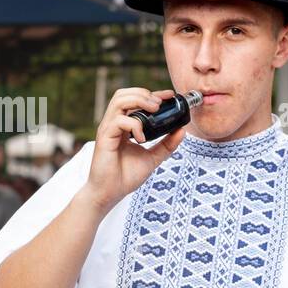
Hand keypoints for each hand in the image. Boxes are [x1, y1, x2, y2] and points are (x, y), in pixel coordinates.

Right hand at [83, 88, 188, 214]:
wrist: (110, 193)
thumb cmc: (126, 176)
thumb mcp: (153, 158)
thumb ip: (166, 145)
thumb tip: (182, 131)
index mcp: (124, 126)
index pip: (134, 100)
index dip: (152, 94)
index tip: (169, 95)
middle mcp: (114, 124)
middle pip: (123, 94)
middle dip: (144, 93)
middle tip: (160, 104)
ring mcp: (108, 129)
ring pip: (119, 101)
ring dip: (139, 101)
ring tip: (154, 111)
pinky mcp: (104, 137)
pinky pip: (118, 121)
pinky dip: (134, 125)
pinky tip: (142, 138)